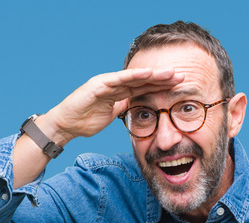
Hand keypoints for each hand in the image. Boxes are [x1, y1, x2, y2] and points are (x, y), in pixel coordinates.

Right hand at [43, 68, 183, 143]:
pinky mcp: (99, 84)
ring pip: (134, 77)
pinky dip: (134, 75)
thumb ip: (123, 108)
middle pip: (143, 80)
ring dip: (153, 74)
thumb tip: (137, 108)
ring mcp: (107, 82)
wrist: (65, 125)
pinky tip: (148, 73)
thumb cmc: (85, 120)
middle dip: (163, 78)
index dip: (161, 86)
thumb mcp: (111, 115)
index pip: (144, 87)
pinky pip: (119, 79)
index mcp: (118, 92)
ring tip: (171, 73)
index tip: (179, 87)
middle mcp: (114, 84)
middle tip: (183, 76)